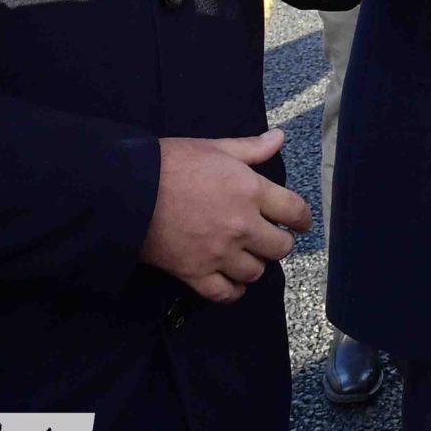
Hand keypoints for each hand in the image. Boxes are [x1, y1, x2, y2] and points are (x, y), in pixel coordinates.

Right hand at [140, 129, 311, 303]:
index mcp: (250, 190)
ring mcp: (219, 253)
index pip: (295, 211)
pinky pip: (225, 293)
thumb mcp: (215, 148)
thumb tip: (279, 137)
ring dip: (255, 265)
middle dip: (278, 243)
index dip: (303, 219)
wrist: (127, 190)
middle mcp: (241, 225)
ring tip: (247, 256)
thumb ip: (251, 148)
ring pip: (255, 272)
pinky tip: (232, 282)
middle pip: (280, 247)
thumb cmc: (171, 163)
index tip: (301, 223)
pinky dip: (233, 291)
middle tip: (269, 238)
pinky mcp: (194, 273)